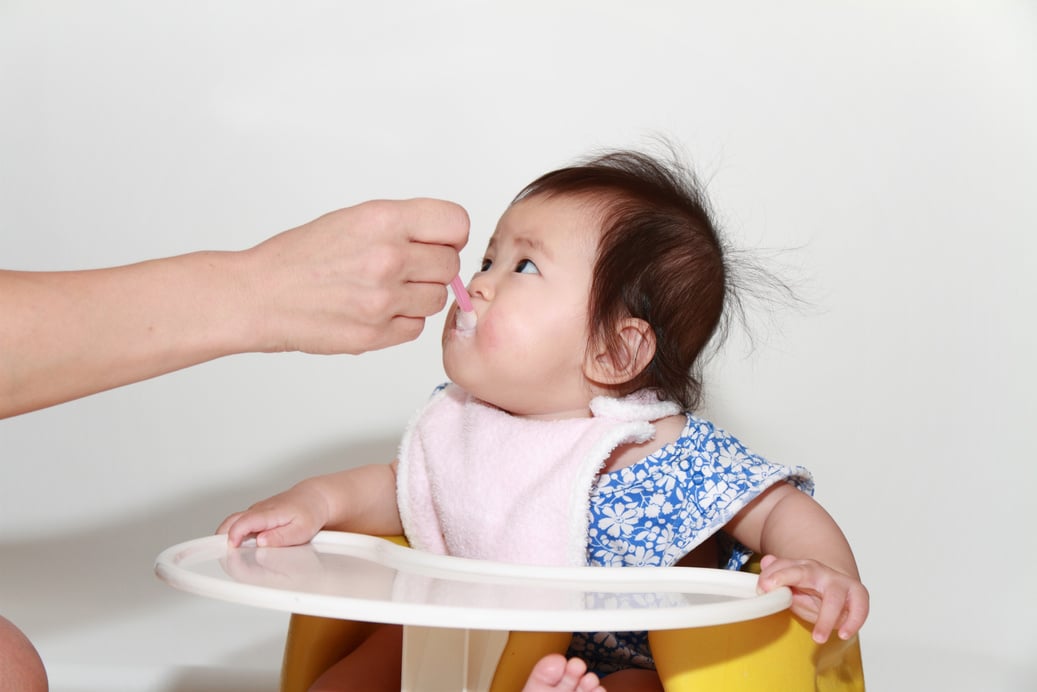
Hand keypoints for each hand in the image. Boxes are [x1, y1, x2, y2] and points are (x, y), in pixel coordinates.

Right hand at [216, 483, 329, 547]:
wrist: (314, 498)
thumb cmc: (310, 513)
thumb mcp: (302, 530)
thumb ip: (281, 537)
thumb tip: (261, 542)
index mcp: (268, 513)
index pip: (243, 522)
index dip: (233, 535)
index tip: (231, 548)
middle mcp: (258, 510)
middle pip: (230, 521)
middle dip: (221, 538)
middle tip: (223, 557)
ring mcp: (255, 511)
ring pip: (232, 523)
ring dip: (227, 538)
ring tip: (230, 557)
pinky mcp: (255, 515)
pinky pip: (239, 525)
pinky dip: (235, 536)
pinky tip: (240, 550)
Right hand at [242, 198, 468, 353]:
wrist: (259, 296)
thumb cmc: (299, 257)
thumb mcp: (352, 220)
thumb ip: (403, 227)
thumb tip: (445, 241)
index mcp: (383, 220)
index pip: (456, 224)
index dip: (450, 234)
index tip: (439, 240)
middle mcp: (388, 258)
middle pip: (450, 265)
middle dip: (433, 267)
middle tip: (404, 268)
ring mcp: (383, 300)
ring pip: (438, 298)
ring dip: (419, 295)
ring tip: (385, 289)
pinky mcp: (376, 334)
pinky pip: (417, 327)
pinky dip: (403, 321)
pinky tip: (376, 310)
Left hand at [756, 555, 869, 642]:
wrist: (836, 586)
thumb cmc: (810, 589)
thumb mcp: (791, 585)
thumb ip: (778, 575)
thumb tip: (766, 563)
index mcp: (802, 568)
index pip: (786, 567)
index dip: (775, 575)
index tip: (764, 588)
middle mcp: (821, 572)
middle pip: (806, 573)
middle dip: (798, 588)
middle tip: (785, 602)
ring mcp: (841, 582)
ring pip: (835, 596)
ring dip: (827, 618)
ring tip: (819, 637)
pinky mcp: (858, 595)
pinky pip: (860, 607)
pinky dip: (854, 621)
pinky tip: (844, 633)